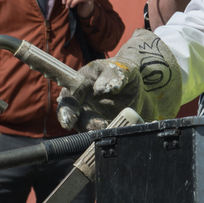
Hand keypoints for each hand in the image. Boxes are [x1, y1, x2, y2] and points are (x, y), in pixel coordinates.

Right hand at [58, 30, 182, 126]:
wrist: (138, 84)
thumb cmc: (124, 72)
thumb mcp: (121, 69)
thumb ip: (112, 76)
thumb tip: (100, 88)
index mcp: (80, 83)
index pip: (67, 99)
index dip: (65, 111)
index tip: (69, 121)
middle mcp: (81, 101)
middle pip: (73, 118)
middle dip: (84, 124)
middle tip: (101, 124)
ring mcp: (90, 114)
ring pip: (85, 127)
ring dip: (95, 130)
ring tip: (110, 125)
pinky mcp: (100, 124)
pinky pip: (99, 132)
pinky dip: (105, 133)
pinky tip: (115, 128)